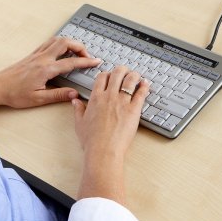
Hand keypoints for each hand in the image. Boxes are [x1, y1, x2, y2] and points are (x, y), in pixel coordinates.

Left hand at [0, 36, 100, 107]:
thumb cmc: (14, 94)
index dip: (86, 62)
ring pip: (56, 40)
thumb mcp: (38, 99)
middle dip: (80, 47)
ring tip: (77, 52)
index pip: (71, 62)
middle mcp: (42, 59)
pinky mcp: (31, 55)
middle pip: (65, 43)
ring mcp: (36, 55)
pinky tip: (61, 51)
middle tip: (88, 56)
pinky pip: (48, 43)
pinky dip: (59, 43)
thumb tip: (74, 94)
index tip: (96, 62)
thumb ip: (58, 95)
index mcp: (45, 69)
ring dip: (70, 43)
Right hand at [72, 66, 149, 202]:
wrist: (103, 150)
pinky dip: (145, 87)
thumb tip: (75, 101)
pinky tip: (146, 84)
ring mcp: (122, 102)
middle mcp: (109, 96)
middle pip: (117, 74)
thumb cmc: (91, 140)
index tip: (110, 75)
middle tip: (125, 71)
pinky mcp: (134, 110)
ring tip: (136, 75)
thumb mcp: (79, 123)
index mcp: (95, 98)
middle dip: (122, 70)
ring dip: (134, 75)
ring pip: (130, 80)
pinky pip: (141, 94)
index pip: (102, 77)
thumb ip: (78, 109)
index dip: (107, 73)